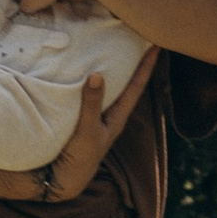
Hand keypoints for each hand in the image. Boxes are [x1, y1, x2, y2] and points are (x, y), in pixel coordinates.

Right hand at [33, 54, 157, 202]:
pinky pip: (88, 92)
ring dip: (110, 67)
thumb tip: (98, 74)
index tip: (157, 44)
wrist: (59, 181)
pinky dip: (89, 78)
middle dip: (131, 60)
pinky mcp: (77, 117)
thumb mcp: (87, 132)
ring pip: (108, 86)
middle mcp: (109, 113)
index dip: (147, 65)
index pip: (137, 86)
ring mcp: (94, 115)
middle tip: (136, 36)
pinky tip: (83, 66)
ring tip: (112, 45)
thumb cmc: (79, 159)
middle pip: (125, 81)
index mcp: (117, 116)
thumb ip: (91, 104)